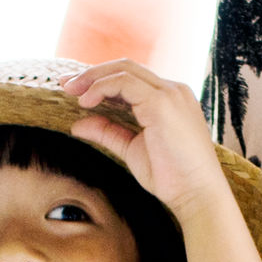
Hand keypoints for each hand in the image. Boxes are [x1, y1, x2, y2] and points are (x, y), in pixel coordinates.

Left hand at [64, 61, 236, 227]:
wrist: (196, 195)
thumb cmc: (171, 177)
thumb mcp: (132, 149)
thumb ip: (108, 132)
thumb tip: (78, 124)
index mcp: (169, 99)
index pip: (131, 78)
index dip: (100, 79)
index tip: (74, 91)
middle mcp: (172, 90)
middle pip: (126, 66)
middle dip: (92, 73)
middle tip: (64, 84)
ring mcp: (169, 94)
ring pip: (124, 69)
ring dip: (93, 77)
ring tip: (70, 91)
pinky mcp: (162, 103)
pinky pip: (125, 82)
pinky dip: (101, 87)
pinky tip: (86, 102)